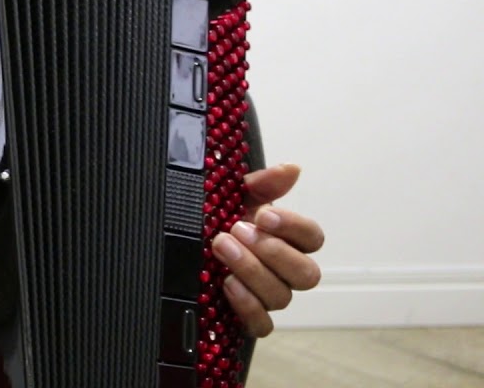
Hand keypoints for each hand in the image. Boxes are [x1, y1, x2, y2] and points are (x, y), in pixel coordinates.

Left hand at [212, 163, 323, 336]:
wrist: (181, 246)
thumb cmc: (216, 219)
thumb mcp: (234, 196)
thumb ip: (262, 184)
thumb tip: (291, 169)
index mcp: (286, 239)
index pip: (312, 238)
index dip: (294, 227)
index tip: (264, 214)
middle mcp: (284, 272)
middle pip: (306, 274)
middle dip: (272, 251)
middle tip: (236, 230)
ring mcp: (268, 296)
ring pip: (281, 297)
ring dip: (252, 271)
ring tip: (221, 248)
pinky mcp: (249, 318)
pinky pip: (262, 325)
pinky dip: (247, 306)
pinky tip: (227, 284)